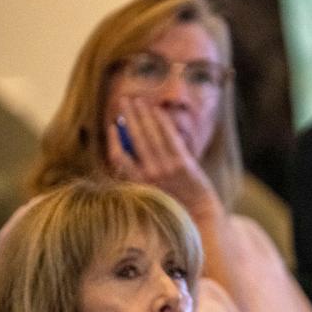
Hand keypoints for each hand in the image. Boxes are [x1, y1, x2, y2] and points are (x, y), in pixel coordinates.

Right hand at [106, 98, 218, 214]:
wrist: (198, 210)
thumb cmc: (174, 198)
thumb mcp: (150, 188)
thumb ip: (139, 169)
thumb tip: (130, 142)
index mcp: (138, 182)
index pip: (118, 157)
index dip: (113, 139)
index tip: (112, 126)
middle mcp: (149, 174)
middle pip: (134, 139)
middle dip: (128, 117)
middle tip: (123, 101)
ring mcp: (166, 168)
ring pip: (150, 135)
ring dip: (142, 114)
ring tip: (137, 100)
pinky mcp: (183, 163)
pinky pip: (169, 137)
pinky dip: (161, 122)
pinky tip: (156, 110)